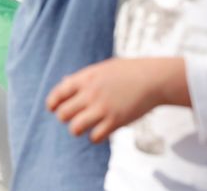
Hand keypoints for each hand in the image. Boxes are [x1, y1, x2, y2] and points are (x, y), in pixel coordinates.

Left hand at [46, 57, 186, 141]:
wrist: (153, 79)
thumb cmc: (128, 72)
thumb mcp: (102, 69)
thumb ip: (82, 77)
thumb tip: (64, 82)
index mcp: (86, 78)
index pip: (58, 94)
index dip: (52, 104)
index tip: (54, 109)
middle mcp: (91, 93)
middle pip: (63, 114)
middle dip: (65, 118)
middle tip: (75, 117)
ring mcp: (103, 108)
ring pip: (75, 128)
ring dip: (77, 129)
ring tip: (85, 126)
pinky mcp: (116, 121)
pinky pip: (95, 137)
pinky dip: (95, 137)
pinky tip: (100, 131)